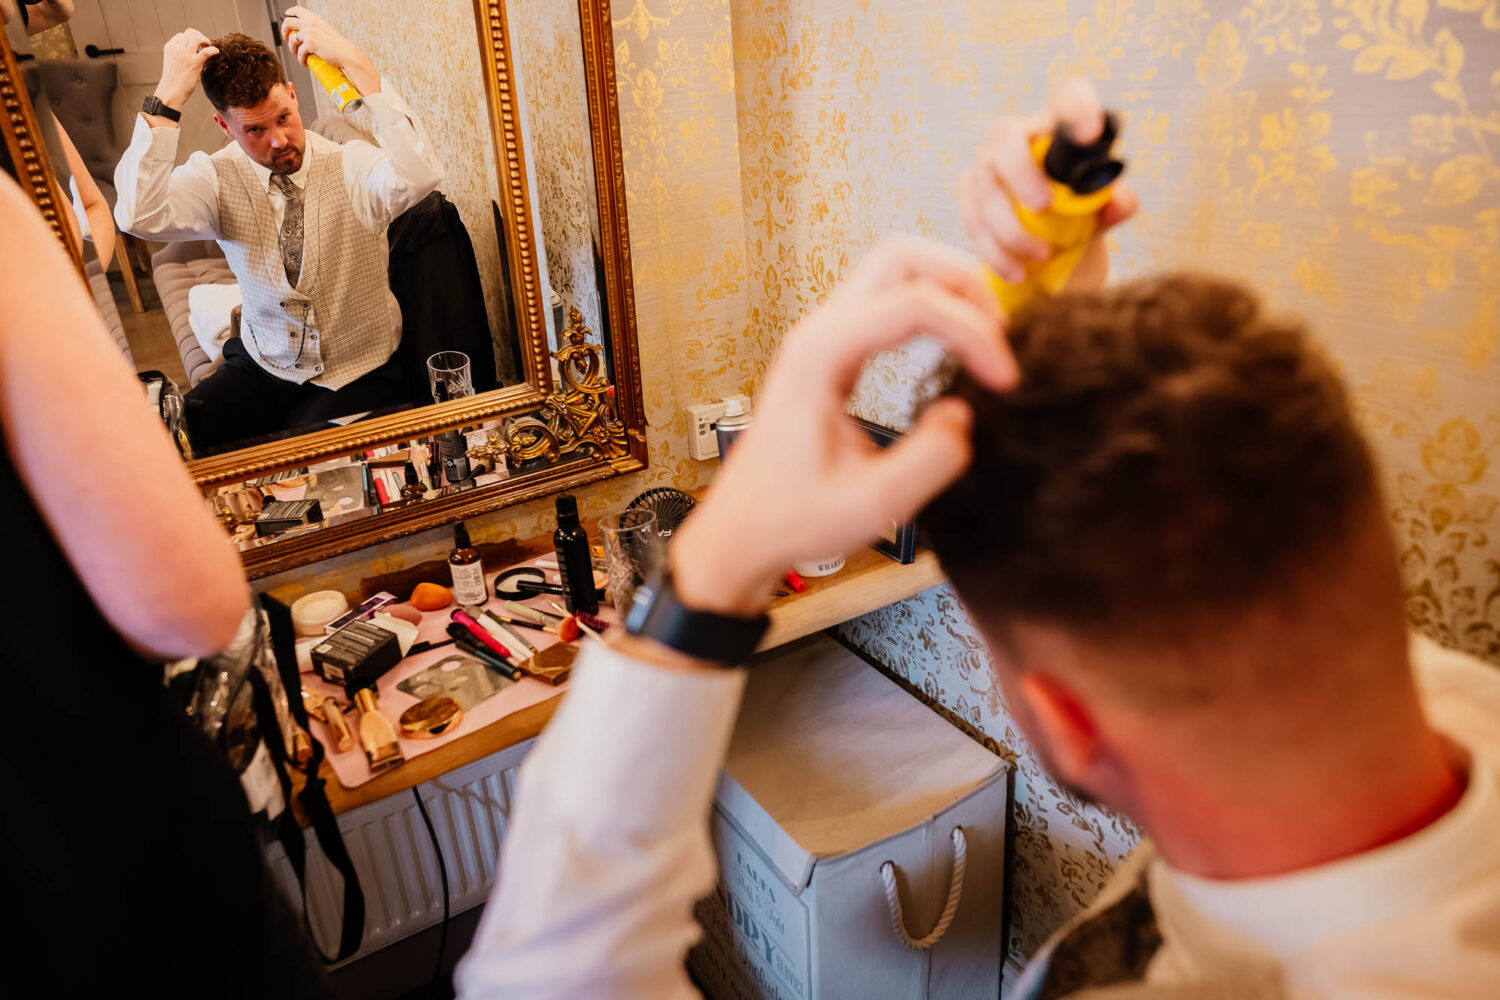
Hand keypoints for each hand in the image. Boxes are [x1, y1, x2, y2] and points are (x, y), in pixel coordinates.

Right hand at [155, 29, 217, 109]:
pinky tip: (216, 52)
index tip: (197, 45)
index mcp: (170, 47)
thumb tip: (193, 52)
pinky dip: (213, 49)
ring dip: (206, 40)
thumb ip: (179, 55)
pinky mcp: (194, 63)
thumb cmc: (173, 80)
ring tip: (209, 46)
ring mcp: (185, 55)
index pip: (182, 35)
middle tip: (205, 44)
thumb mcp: (173, 62)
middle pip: (190, 34)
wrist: (171, 91)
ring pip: (197, 38)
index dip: (191, 38)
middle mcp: (177, 48)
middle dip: (199, 37)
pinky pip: (206, 51)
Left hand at [282, 6, 378, 93]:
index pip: (297, 10)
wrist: (347, 54)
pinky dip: (300, 59)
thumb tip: (303, 35)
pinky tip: (304, 62)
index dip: (289, 13)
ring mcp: (309, 33)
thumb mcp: (325, 31)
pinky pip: (299, 52)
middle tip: (286, 38)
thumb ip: (314, 29)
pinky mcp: (310, 44)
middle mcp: (311, 23)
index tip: (286, 17)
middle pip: (288, 22)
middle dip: (284, 31)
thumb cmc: (338, 46)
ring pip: (291, 39)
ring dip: (292, 48)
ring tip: (297, 54)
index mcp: (315, 19)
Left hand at [670, 235, 1016, 617]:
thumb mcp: (871, 505)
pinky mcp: (833, 351)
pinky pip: (888, 302)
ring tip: (986, 341)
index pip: (914, 304)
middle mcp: (818, 331)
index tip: (1006, 382)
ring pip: (896, 270)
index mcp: (820, 355)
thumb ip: (928, 460)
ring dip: (950, 291)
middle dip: (965, 284)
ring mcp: (823, 336)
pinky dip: (931, 310)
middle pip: (903, 257)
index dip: (974, 334)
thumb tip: (962, 415)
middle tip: (1001, 338)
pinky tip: (955, 349)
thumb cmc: (793, 519)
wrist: (743, 532)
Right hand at [957, 78, 1137, 290]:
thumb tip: (1118, 200)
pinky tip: (1017, 270)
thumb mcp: (1104, 215)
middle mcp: (1018, 137)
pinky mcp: (969, 193)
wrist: (1052, 253)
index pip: (1067, 97)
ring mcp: (987, 164)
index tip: (1091, 134)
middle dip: (1020, 172)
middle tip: (1043, 206)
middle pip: (1004, 136)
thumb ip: (1117, 205)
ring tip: (1042, 255)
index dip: (1077, 108)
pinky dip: (995, 250)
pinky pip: (972, 218)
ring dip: (1010, 227)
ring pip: (984, 185)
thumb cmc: (1081, 219)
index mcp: (1059, 129)